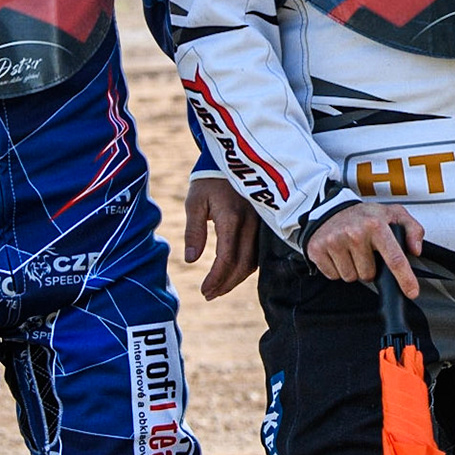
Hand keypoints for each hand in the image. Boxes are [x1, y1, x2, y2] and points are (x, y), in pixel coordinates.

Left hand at [184, 176, 258, 299]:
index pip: (227, 259)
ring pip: (254, 261)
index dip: (216, 279)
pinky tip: (233, 272)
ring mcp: (260, 224)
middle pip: (243, 265)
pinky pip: (258, 252)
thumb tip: (191, 260)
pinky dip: (246, 267)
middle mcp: (250, 224)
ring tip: (218, 288)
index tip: (204, 290)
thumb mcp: (195, 203)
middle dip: (226, 284)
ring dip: (236, 278)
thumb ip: (194, 232)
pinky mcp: (263, 223)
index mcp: (232, 219)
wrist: (231, 160)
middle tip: (209, 295)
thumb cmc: (208, 181)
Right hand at [305, 201, 425, 298]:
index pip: (394, 258)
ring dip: (353, 269)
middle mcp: (355, 233)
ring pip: (351, 277)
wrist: (330, 210)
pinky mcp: (318, 250)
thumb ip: (413, 229)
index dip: (405, 278)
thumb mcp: (393, 215)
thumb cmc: (364, 216)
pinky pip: (333, 276)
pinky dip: (337, 269)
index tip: (412, 292)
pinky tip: (339, 254)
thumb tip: (415, 249)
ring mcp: (334, 242)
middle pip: (369, 274)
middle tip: (365, 252)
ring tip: (351, 251)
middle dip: (369, 268)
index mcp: (376, 225)